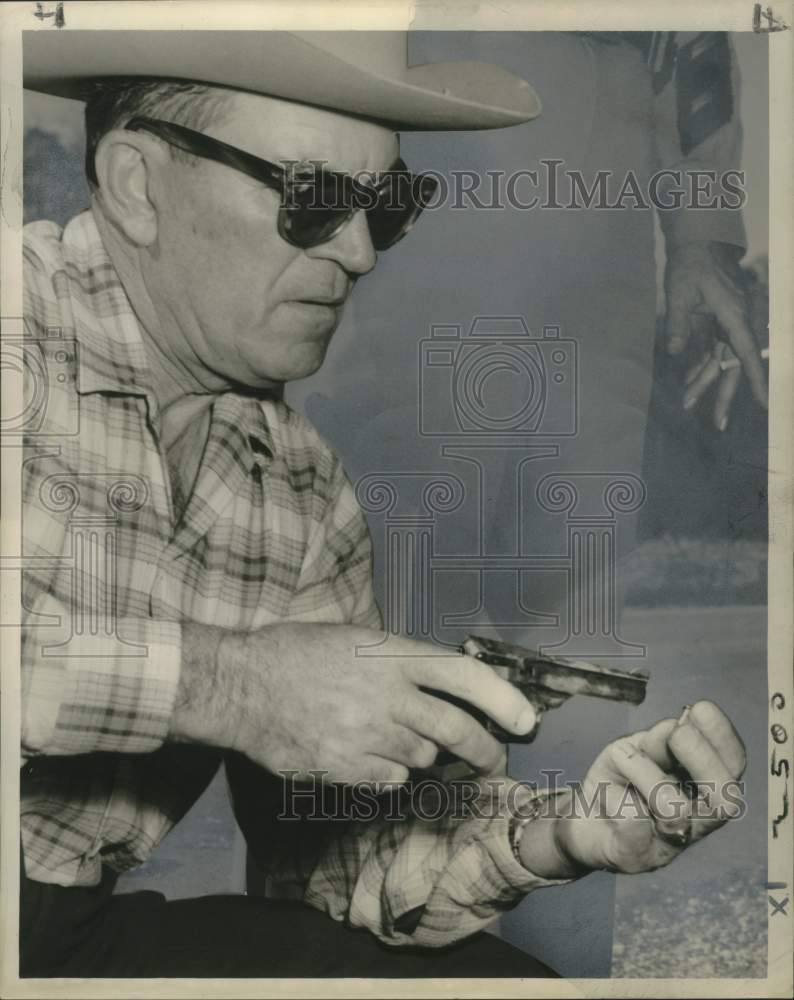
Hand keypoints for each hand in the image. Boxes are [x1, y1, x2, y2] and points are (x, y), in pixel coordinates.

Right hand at [174, 623, 535, 783]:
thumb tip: (443, 683)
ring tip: (401, 741)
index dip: (504, 699)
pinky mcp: (348, 768)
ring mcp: (368, 735)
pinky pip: (391, 781)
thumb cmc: (296, 652)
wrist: (241, 685)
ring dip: (425, 757)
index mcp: (393, 654)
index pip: (466, 675)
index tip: (525, 721)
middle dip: (486, 751)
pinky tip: (367, 756)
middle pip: (458, 732)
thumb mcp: (353, 636)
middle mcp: (389, 695)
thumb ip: (399, 659)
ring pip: (424, 760)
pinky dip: (390, 774)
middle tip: (493, 760)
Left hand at [545, 701, 744, 876]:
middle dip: (701, 757)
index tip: (699, 708)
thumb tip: (675, 727)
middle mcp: (696, 819)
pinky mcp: (634, 857)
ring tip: (622, 758)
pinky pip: (634, 826)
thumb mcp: (636, 750)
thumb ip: (656, 743)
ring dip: (647, 774)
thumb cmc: (618, 782)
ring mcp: (668, 843)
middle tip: (675, 735)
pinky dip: (618, 800)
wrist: (583, 822)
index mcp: (702, 787)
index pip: (733, 765)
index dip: (723, 737)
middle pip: (726, 797)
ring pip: (676, 810)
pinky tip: (608, 794)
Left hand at [664, 241, 767, 429]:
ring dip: (703, 382)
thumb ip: (678, 323)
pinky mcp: (716, 324)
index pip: (746, 353)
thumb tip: (675, 352)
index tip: (766, 404)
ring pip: (719, 361)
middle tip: (717, 425)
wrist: (697, 245)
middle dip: (724, 395)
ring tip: (687, 403)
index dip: (757, 380)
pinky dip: (699, 366)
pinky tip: (688, 382)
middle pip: (733, 366)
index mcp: (733, 315)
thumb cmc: (691, 265)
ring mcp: (727, 324)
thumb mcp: (680, 292)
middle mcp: (735, 323)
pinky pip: (710, 351)